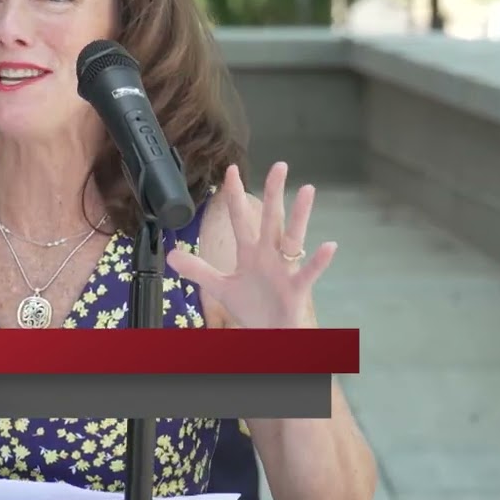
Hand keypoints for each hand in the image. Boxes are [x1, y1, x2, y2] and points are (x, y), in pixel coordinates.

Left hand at [168, 162, 335, 328]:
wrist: (269, 334)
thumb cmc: (252, 308)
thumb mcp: (220, 287)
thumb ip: (198, 270)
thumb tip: (171, 256)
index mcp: (250, 252)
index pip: (240, 218)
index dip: (235, 195)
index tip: (231, 170)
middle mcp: (269, 255)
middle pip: (271, 219)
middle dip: (274, 193)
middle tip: (280, 165)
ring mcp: (284, 269)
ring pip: (292, 237)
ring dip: (300, 215)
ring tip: (307, 190)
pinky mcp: (296, 288)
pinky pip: (308, 272)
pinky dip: (318, 260)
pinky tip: (328, 246)